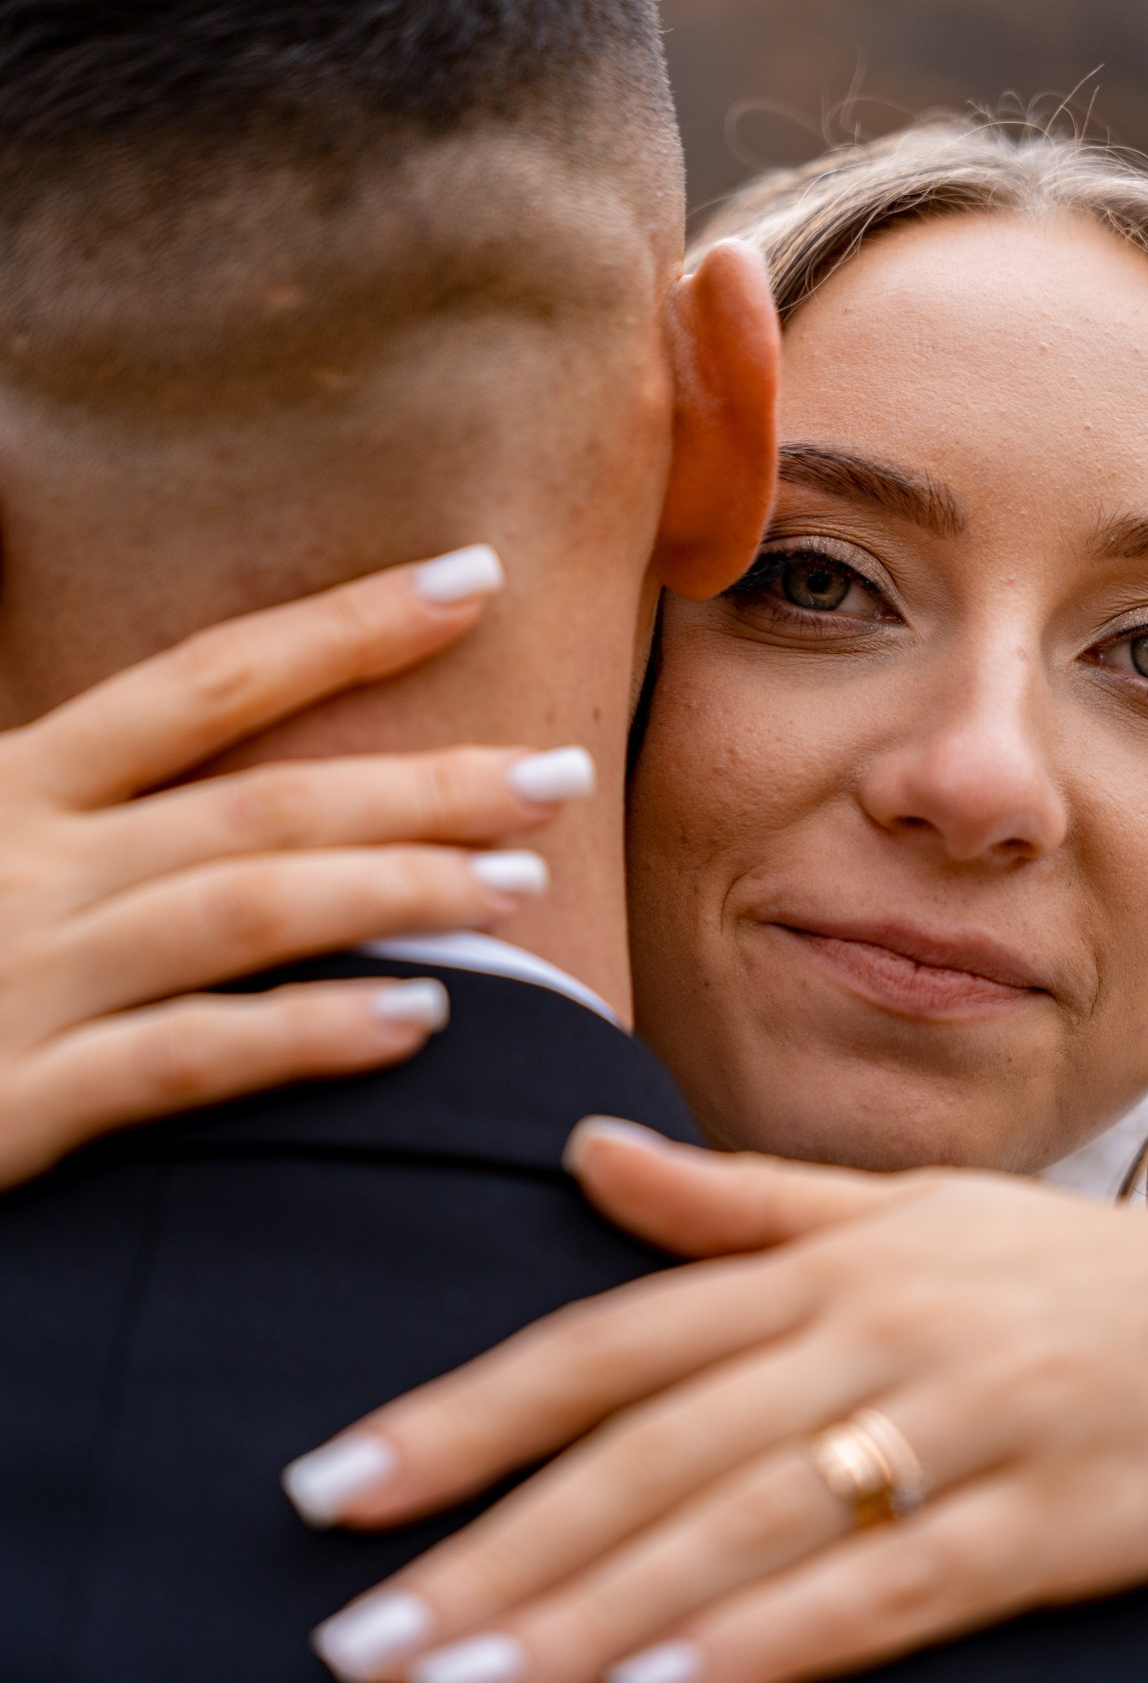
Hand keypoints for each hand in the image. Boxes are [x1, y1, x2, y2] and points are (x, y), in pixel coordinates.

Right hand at [0, 546, 594, 1187]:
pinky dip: (304, 1033)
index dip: (343, 627)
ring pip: (241, 910)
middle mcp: (26, 862)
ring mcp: (24, 978)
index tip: (473, 579)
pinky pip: (185, 1058)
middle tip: (559, 773)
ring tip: (519, 888)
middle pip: (257, 798)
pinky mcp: (16, 1102)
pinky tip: (417, 1021)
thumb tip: (252, 789)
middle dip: (421, 779)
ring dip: (394, 892)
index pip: (203, 682)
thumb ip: (99, 816)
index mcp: (16, 789)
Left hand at [291, 1126, 1147, 1682]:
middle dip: (488, 1547)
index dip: (462, 1413)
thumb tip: (581, 1161)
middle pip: (646, 1448)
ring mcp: (962, 1427)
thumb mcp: (907, 1211)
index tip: (333, 1489)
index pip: (608, 1342)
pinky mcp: (1051, 1526)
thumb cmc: (1076, 1275)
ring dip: (588, 1614)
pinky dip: (768, 1641)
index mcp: (824, 1262)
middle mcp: (870, 1330)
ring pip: (742, 1525)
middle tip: (352, 1643)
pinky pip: (889, 1591)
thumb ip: (736, 1203)